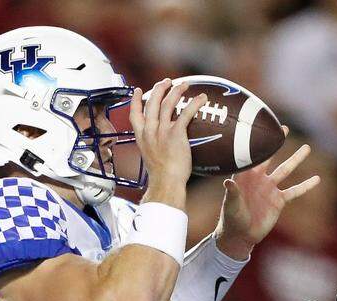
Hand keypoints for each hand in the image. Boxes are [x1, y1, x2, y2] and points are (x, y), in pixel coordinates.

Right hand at [131, 79, 208, 209]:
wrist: (166, 182)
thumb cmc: (162, 175)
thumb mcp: (151, 157)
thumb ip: (154, 146)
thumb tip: (163, 145)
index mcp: (141, 136)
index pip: (134, 113)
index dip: (135, 100)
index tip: (137, 90)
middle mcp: (149, 130)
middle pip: (152, 102)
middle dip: (159, 88)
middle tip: (167, 82)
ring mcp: (162, 131)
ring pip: (167, 103)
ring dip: (176, 90)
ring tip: (185, 84)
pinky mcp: (176, 133)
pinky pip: (186, 113)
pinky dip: (195, 103)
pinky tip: (202, 97)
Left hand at [216, 139, 319, 258]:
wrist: (240, 235)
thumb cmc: (231, 219)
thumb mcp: (231, 205)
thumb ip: (232, 193)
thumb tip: (228, 182)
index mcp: (245, 176)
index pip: (252, 156)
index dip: (257, 143)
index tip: (264, 129)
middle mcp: (259, 179)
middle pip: (270, 157)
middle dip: (277, 143)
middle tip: (284, 128)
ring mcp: (270, 189)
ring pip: (286, 170)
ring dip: (296, 159)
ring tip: (307, 147)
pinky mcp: (279, 201)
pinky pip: (295, 191)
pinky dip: (306, 186)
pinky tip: (317, 179)